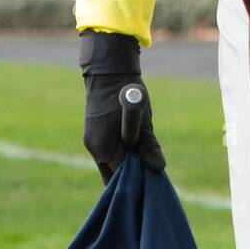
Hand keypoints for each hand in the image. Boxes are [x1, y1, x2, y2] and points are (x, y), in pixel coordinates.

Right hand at [79, 30, 166, 184]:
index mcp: (104, 147)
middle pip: (113, 174)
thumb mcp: (143, 120)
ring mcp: (91, 141)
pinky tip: (132, 145)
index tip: (152, 177)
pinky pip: (106, 152)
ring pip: (109, 163)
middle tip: (148, 169)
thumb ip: (148, 145)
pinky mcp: (92, 134)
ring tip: (142, 154)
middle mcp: (94, 148)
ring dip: (125, 162)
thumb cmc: (129, 93)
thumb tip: (158, 167)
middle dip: (130, 175)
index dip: (138, 178)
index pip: (122, 176)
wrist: (108, 70)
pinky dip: (119, 153)